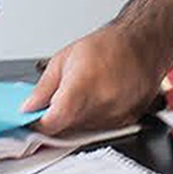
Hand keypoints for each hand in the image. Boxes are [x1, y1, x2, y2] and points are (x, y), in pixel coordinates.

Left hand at [23, 25, 163, 134]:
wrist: (144, 44)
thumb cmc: (108, 45)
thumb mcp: (64, 58)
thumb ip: (44, 88)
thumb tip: (29, 107)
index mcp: (82, 86)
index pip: (53, 122)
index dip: (38, 125)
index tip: (33, 120)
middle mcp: (101, 104)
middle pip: (67, 127)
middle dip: (57, 118)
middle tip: (57, 101)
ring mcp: (116, 115)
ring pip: (83, 130)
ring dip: (75, 118)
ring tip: (83, 92)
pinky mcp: (126, 121)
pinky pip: (100, 128)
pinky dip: (93, 118)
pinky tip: (98, 97)